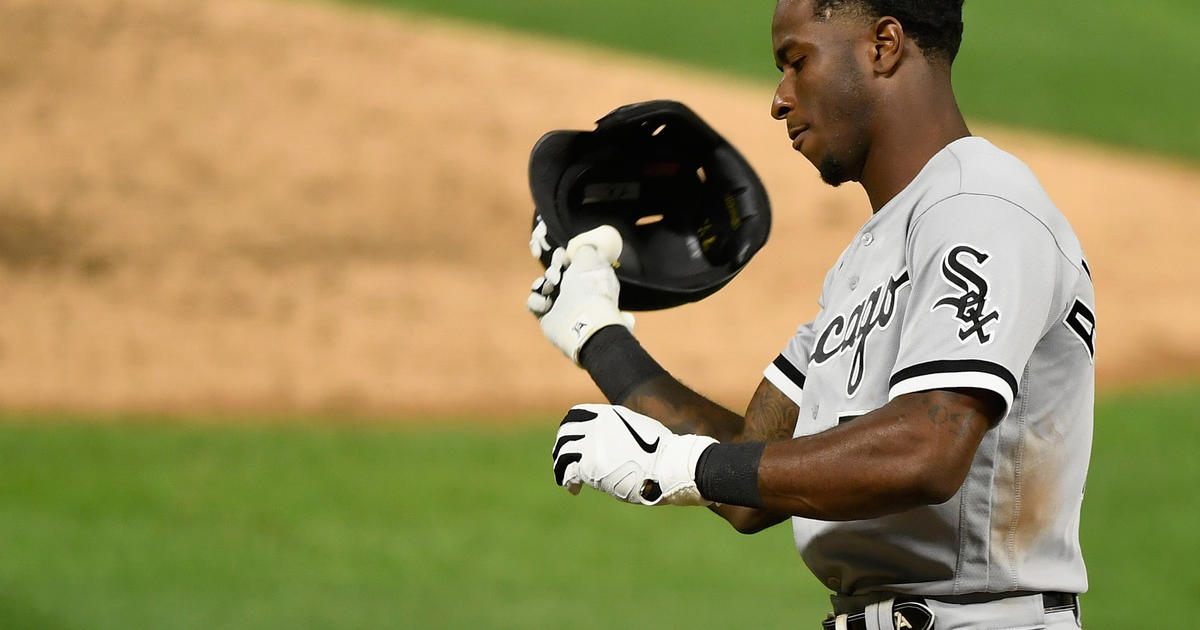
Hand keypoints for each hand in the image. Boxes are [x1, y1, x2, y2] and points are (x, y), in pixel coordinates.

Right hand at [526, 226, 633, 364]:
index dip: (561, 258)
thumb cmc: (589, 288)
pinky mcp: (547, 317)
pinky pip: (533, 302)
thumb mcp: (590, 258)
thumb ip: (583, 248)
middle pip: (554, 273)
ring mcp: (561, 305)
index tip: (561, 258)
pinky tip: (546, 304)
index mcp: (587, 278)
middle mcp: (575, 291)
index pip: (570, 263)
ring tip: (549, 290)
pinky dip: (537, 301)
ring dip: (542, 284)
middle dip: (552, 270)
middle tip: (556, 275)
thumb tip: (576, 249)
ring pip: (541, 287)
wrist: (584, 321)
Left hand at [551, 404, 716, 505]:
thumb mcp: (642, 428)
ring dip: (560, 466)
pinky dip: (567, 481)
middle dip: (561, 447)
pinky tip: (573, 489)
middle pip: (565, 433)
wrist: (671, 463)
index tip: (571, 441)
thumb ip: (624, 431)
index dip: (568, 429)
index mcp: (609, 414)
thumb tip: (624, 442)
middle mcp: (596, 425)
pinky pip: (568, 472)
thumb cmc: (665, 451)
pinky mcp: (590, 466)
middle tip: (563, 462)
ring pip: (562, 452)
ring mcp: (591, 444)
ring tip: (564, 479)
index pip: (575, 414)